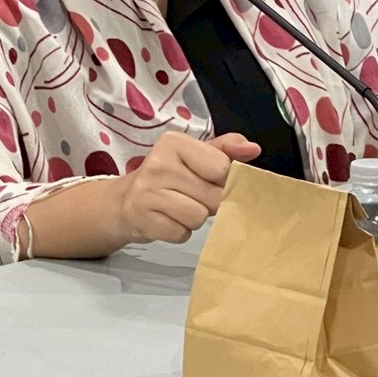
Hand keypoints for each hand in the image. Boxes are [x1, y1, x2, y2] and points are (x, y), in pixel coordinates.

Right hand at [116, 131, 260, 244]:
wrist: (124, 202)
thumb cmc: (168, 177)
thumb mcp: (195, 156)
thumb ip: (226, 149)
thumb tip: (253, 149)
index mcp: (174, 142)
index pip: (222, 167)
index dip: (222, 180)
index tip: (209, 180)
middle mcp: (158, 163)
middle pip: (212, 196)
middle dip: (209, 202)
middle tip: (191, 196)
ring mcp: (147, 192)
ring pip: (198, 217)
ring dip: (194, 218)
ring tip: (178, 208)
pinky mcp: (142, 219)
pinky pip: (181, 233)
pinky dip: (179, 231)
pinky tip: (167, 220)